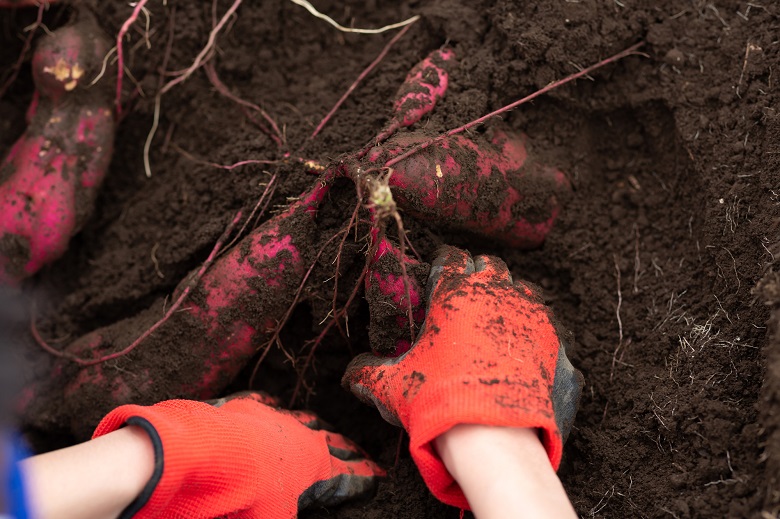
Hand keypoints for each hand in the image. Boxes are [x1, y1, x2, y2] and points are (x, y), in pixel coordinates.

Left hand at [92, 391, 383, 518]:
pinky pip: (264, 405)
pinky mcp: (243, 408)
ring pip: (302, 419)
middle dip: (346, 447)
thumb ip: (286, 514)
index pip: (349, 473)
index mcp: (316, 466)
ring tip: (321, 426)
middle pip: (331, 441)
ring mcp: (272, 420)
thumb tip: (287, 515)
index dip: (365, 476)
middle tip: (357, 450)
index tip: (379, 476)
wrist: (204, 455)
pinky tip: (273, 407)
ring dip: (313, 425)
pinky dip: (272, 408)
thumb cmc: (247, 497)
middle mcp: (301, 437)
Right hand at [342, 245, 582, 508]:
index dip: (444, 263)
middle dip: (477, 274)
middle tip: (467, 294)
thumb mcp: (394, 385)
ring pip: (518, 285)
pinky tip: (520, 339)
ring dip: (506, 293)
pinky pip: (542, 313)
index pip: (449, 258)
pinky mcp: (550, 333)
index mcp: (452, 292)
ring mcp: (525, 309)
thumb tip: (349, 376)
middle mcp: (491, 291)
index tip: (442, 273)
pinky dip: (530, 320)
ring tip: (495, 315)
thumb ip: (369, 374)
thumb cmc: (439, 400)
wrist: (494, 432)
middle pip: (488, 265)